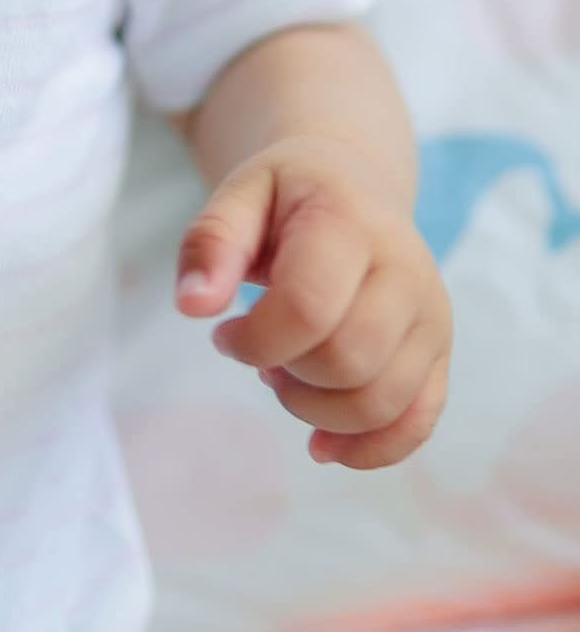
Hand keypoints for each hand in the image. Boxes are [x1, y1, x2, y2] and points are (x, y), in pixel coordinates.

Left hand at [173, 137, 452, 469]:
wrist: (357, 183)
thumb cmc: (290, 194)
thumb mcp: (239, 195)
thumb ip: (211, 243)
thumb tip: (193, 306)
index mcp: (352, 225)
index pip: (309, 309)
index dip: (255, 339)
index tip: (224, 333)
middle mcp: (407, 272)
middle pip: (348, 361)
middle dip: (285, 376)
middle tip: (257, 352)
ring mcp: (432, 317)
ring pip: (382, 401)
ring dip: (317, 410)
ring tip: (286, 373)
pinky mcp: (439, 352)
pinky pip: (419, 421)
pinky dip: (371, 447)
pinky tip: (323, 445)